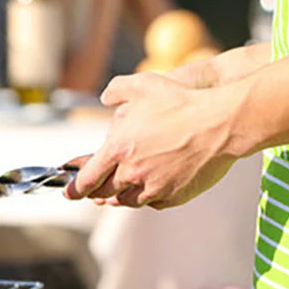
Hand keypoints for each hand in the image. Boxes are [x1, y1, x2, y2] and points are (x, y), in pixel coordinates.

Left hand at [64, 71, 236, 209]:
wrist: (219, 123)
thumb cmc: (180, 102)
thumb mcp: (142, 85)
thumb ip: (116, 90)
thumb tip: (106, 99)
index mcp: (118, 149)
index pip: (87, 177)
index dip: (74, 187)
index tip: (68, 192)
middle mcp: (132, 173)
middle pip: (105, 192)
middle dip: (96, 193)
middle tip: (92, 192)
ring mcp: (154, 187)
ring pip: (129, 200)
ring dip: (120, 196)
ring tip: (117, 193)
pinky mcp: (175, 196)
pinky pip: (154, 202)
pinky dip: (147, 197)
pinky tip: (149, 188)